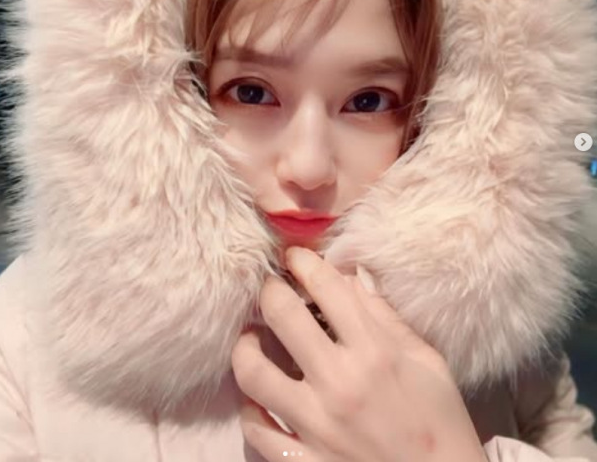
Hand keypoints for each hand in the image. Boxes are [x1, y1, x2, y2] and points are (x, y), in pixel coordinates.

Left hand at [231, 246, 486, 461]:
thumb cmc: (440, 421)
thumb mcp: (427, 361)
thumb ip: (386, 317)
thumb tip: (351, 278)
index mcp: (375, 353)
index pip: (328, 289)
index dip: (305, 262)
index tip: (294, 255)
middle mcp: (339, 384)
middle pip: (282, 316)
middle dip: (270, 290)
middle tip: (271, 287)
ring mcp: (315, 426)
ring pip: (252, 371)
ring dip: (246, 346)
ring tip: (252, 338)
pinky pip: (256, 430)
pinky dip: (250, 408)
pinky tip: (257, 394)